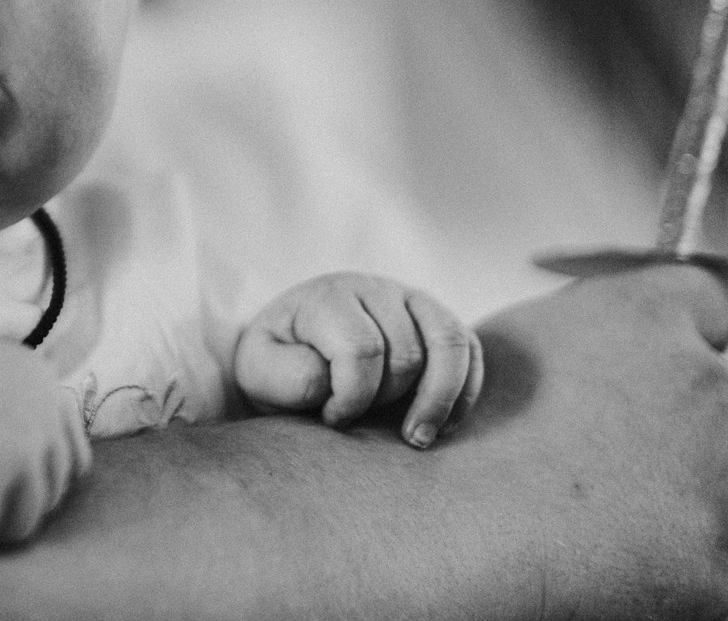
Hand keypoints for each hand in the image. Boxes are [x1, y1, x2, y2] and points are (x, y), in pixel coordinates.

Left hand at [233, 272, 481, 445]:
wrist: (291, 347)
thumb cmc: (278, 364)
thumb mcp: (259, 372)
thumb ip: (287, 378)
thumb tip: (332, 381)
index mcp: (326, 298)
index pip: (361, 349)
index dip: (352, 397)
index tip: (332, 418)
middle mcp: (372, 288)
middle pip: (407, 353)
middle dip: (388, 400)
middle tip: (363, 425)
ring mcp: (409, 298)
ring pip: (449, 344)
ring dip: (440, 399)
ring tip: (418, 439)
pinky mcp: (433, 318)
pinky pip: (469, 348)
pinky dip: (464, 390)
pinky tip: (443, 424)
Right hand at [455, 265, 727, 618]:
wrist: (442, 537)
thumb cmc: (466, 435)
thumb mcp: (523, 341)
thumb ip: (601, 323)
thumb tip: (643, 334)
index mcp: (649, 320)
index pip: (708, 302)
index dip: (685, 328)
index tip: (662, 356)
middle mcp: (705, 387)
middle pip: (724, 396)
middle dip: (683, 418)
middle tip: (609, 451)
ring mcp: (724, 484)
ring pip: (721, 481)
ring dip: (677, 491)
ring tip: (587, 511)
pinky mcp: (721, 567)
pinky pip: (708, 554)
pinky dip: (667, 559)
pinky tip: (600, 558)